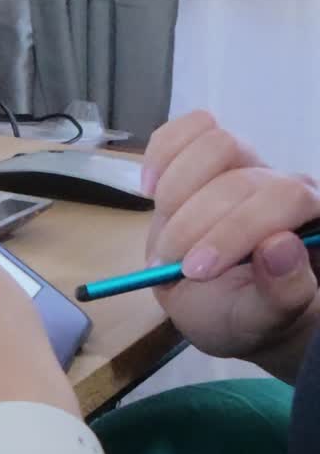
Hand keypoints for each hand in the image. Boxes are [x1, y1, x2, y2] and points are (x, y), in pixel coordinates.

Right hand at [143, 111, 319, 370]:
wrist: (220, 306)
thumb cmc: (244, 316)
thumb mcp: (261, 322)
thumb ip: (282, 294)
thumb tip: (281, 246)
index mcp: (311, 220)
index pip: (283, 198)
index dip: (234, 231)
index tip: (194, 271)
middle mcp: (282, 184)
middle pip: (241, 178)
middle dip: (195, 226)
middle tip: (171, 266)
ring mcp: (245, 166)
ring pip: (216, 143)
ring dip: (177, 190)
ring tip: (166, 234)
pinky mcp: (206, 158)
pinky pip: (186, 130)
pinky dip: (161, 156)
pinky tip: (150, 191)